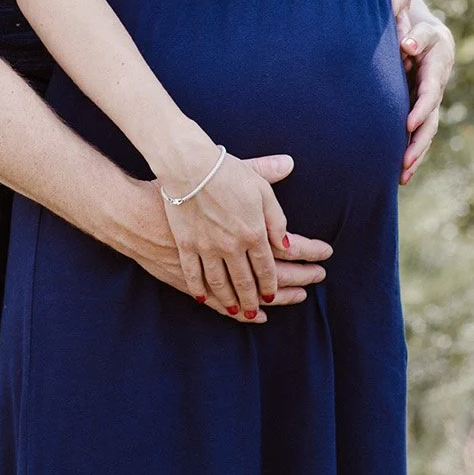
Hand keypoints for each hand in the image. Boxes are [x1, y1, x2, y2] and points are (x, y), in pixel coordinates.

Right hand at [119, 155, 331, 323]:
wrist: (189, 166)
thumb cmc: (227, 171)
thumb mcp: (261, 188)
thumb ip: (276, 217)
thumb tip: (287, 242)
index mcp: (253, 232)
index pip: (267, 268)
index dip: (272, 285)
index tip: (273, 294)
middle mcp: (232, 246)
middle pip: (245, 281)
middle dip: (254, 299)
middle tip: (258, 309)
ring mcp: (207, 248)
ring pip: (221, 284)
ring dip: (230, 301)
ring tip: (235, 309)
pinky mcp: (186, 245)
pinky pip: (194, 275)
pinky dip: (200, 289)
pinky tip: (203, 298)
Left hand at [400, 19, 454, 183]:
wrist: (432, 40)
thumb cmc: (423, 32)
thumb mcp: (424, 29)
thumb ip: (416, 34)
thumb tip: (407, 45)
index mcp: (435, 73)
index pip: (429, 94)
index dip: (420, 110)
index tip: (408, 124)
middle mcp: (434, 93)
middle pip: (430, 123)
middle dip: (419, 143)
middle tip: (405, 161)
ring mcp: (428, 106)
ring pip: (425, 134)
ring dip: (416, 155)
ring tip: (402, 176)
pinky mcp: (419, 112)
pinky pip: (418, 136)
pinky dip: (412, 153)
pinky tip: (400, 173)